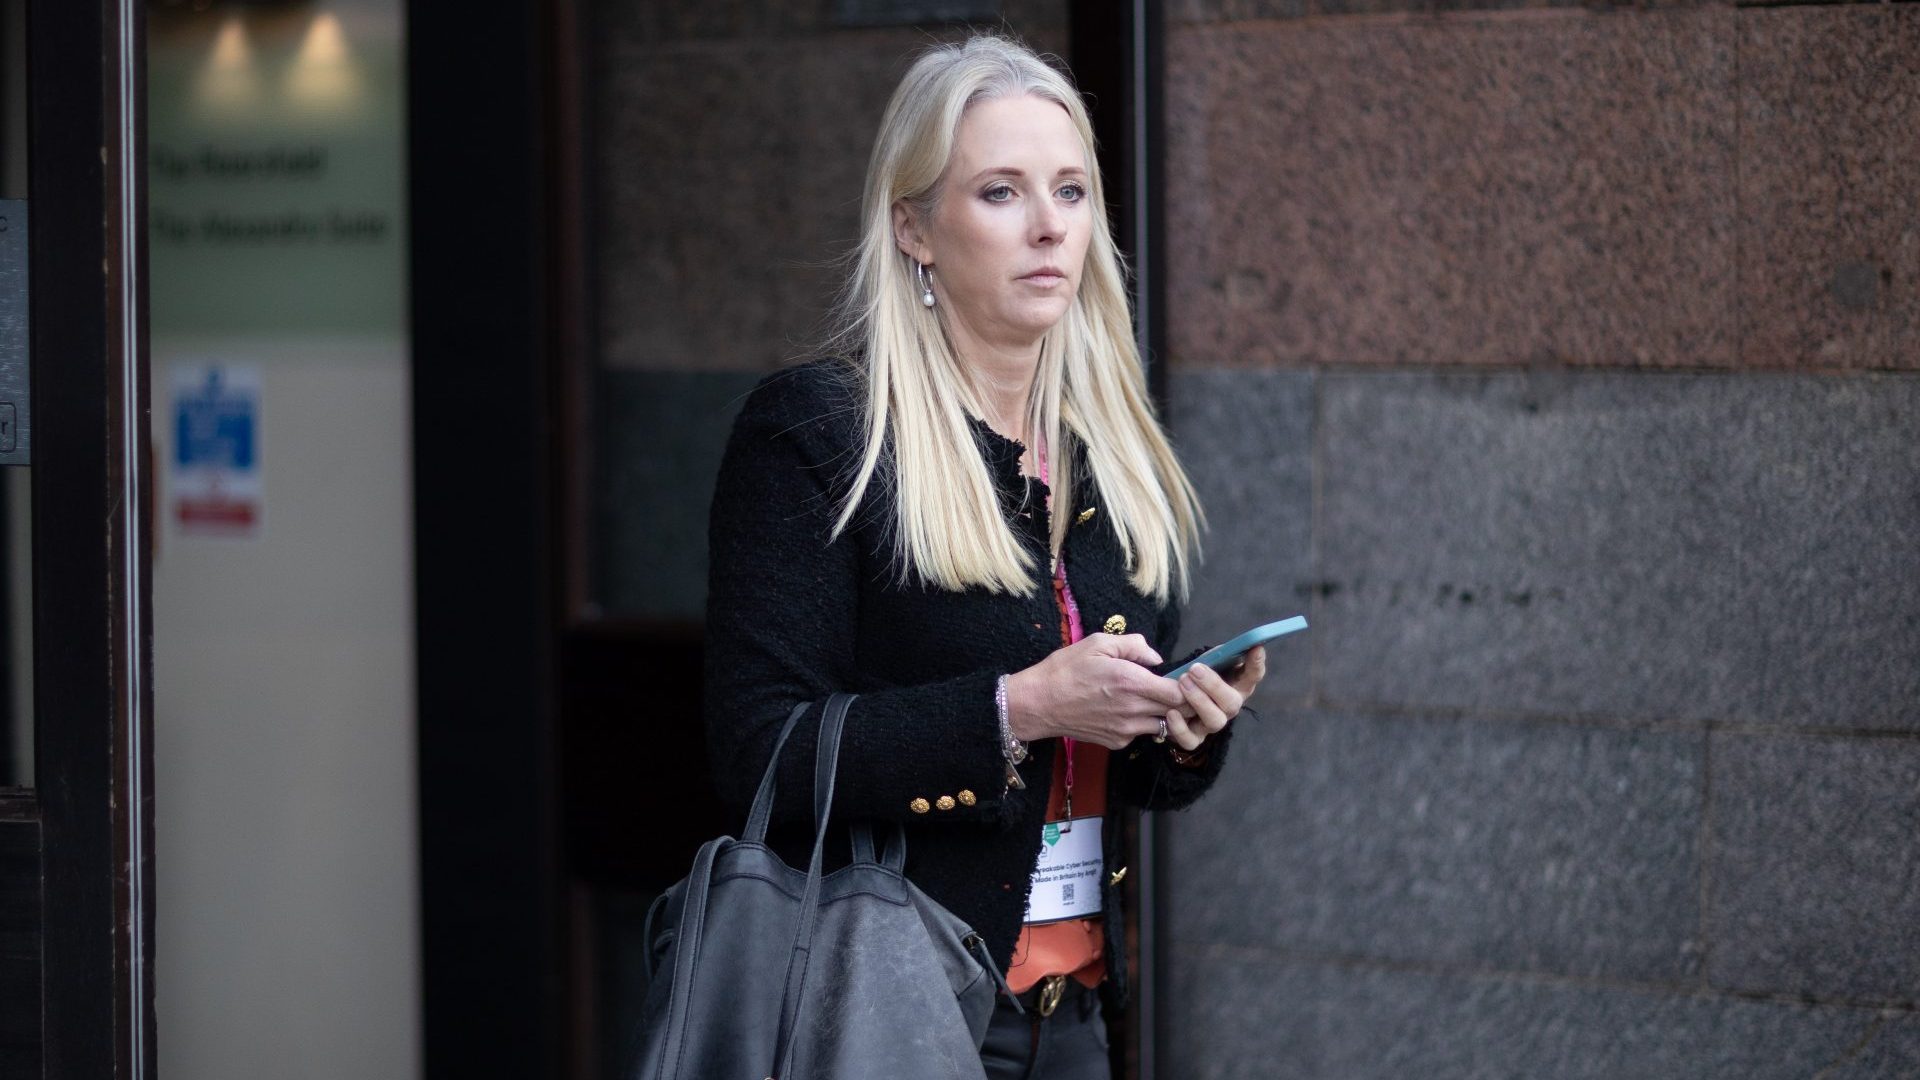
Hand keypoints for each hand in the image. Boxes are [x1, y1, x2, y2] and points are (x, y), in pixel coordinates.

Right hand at [1004, 633, 1189, 750]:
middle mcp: (1132, 710)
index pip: (1180, 693)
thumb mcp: (1097, 643)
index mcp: (1131, 682)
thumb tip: (1156, 658)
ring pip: (1162, 725)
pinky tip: (1126, 710)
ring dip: (1163, 713)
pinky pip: (1141, 733)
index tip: (1183, 677)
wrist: (1038, 703)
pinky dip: (1142, 723)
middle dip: (1183, 701)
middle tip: (1175, 687)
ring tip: (1150, 698)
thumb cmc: (1065, 670)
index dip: (1188, 686)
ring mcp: (1125, 730)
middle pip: (1178, 713)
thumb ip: (1134, 645)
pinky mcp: (1116, 742)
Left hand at [1162, 645, 1266, 751]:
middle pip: (1232, 703)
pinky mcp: (1193, 739)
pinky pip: (1190, 740)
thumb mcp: (1207, 663)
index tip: (1256, 648)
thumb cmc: (1195, 678)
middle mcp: (1228, 708)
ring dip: (1199, 701)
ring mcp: (1212, 725)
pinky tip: (1171, 713)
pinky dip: (1180, 728)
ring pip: (1215, 721)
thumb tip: (1228, 648)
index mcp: (1236, 686)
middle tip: (1195, 669)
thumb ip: (1217, 656)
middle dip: (1214, 685)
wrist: (1172, 700)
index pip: (1253, 676)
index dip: (1256, 664)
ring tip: (1183, 682)